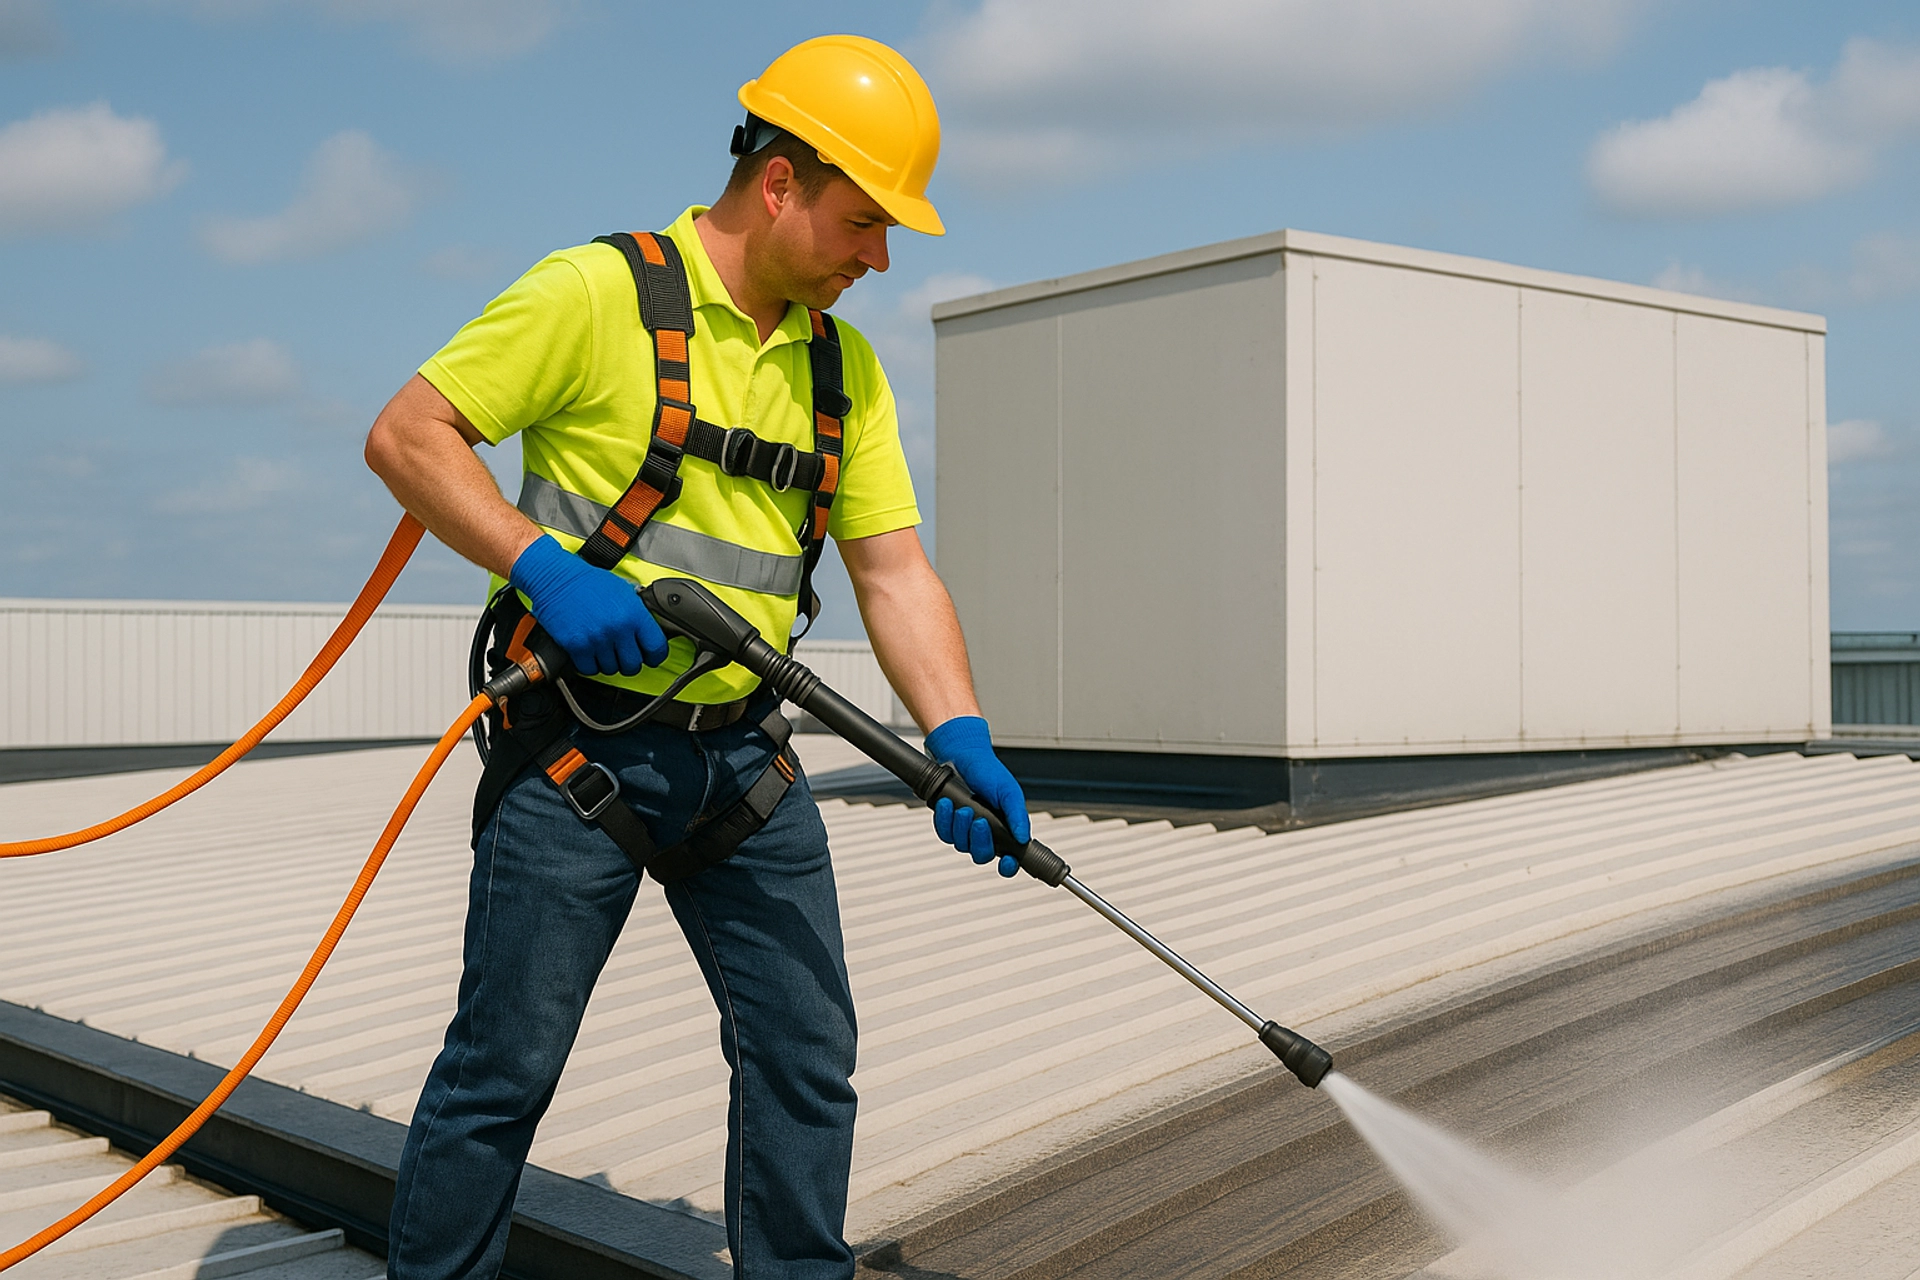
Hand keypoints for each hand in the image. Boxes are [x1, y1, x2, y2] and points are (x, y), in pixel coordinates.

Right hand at [508, 534, 668, 675]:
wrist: (556, 578)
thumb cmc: (587, 581)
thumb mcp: (623, 591)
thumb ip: (638, 613)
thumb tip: (649, 630)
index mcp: (634, 614)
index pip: (656, 648)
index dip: (655, 656)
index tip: (650, 657)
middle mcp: (617, 628)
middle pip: (633, 665)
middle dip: (629, 663)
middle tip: (623, 654)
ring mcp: (597, 639)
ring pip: (611, 669)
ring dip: (608, 663)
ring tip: (603, 649)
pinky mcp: (577, 646)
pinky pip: (590, 669)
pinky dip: (589, 664)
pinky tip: (589, 652)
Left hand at [925, 715, 1029, 877]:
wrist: (963, 755)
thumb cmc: (988, 772)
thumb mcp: (1008, 791)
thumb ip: (1017, 815)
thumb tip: (1024, 837)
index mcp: (1004, 828)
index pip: (1009, 857)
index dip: (1008, 866)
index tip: (1007, 863)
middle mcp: (985, 833)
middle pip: (982, 855)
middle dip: (979, 841)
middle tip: (979, 821)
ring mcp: (965, 830)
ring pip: (961, 845)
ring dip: (961, 828)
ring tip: (963, 808)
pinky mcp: (948, 824)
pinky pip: (944, 833)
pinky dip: (945, 821)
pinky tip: (948, 805)